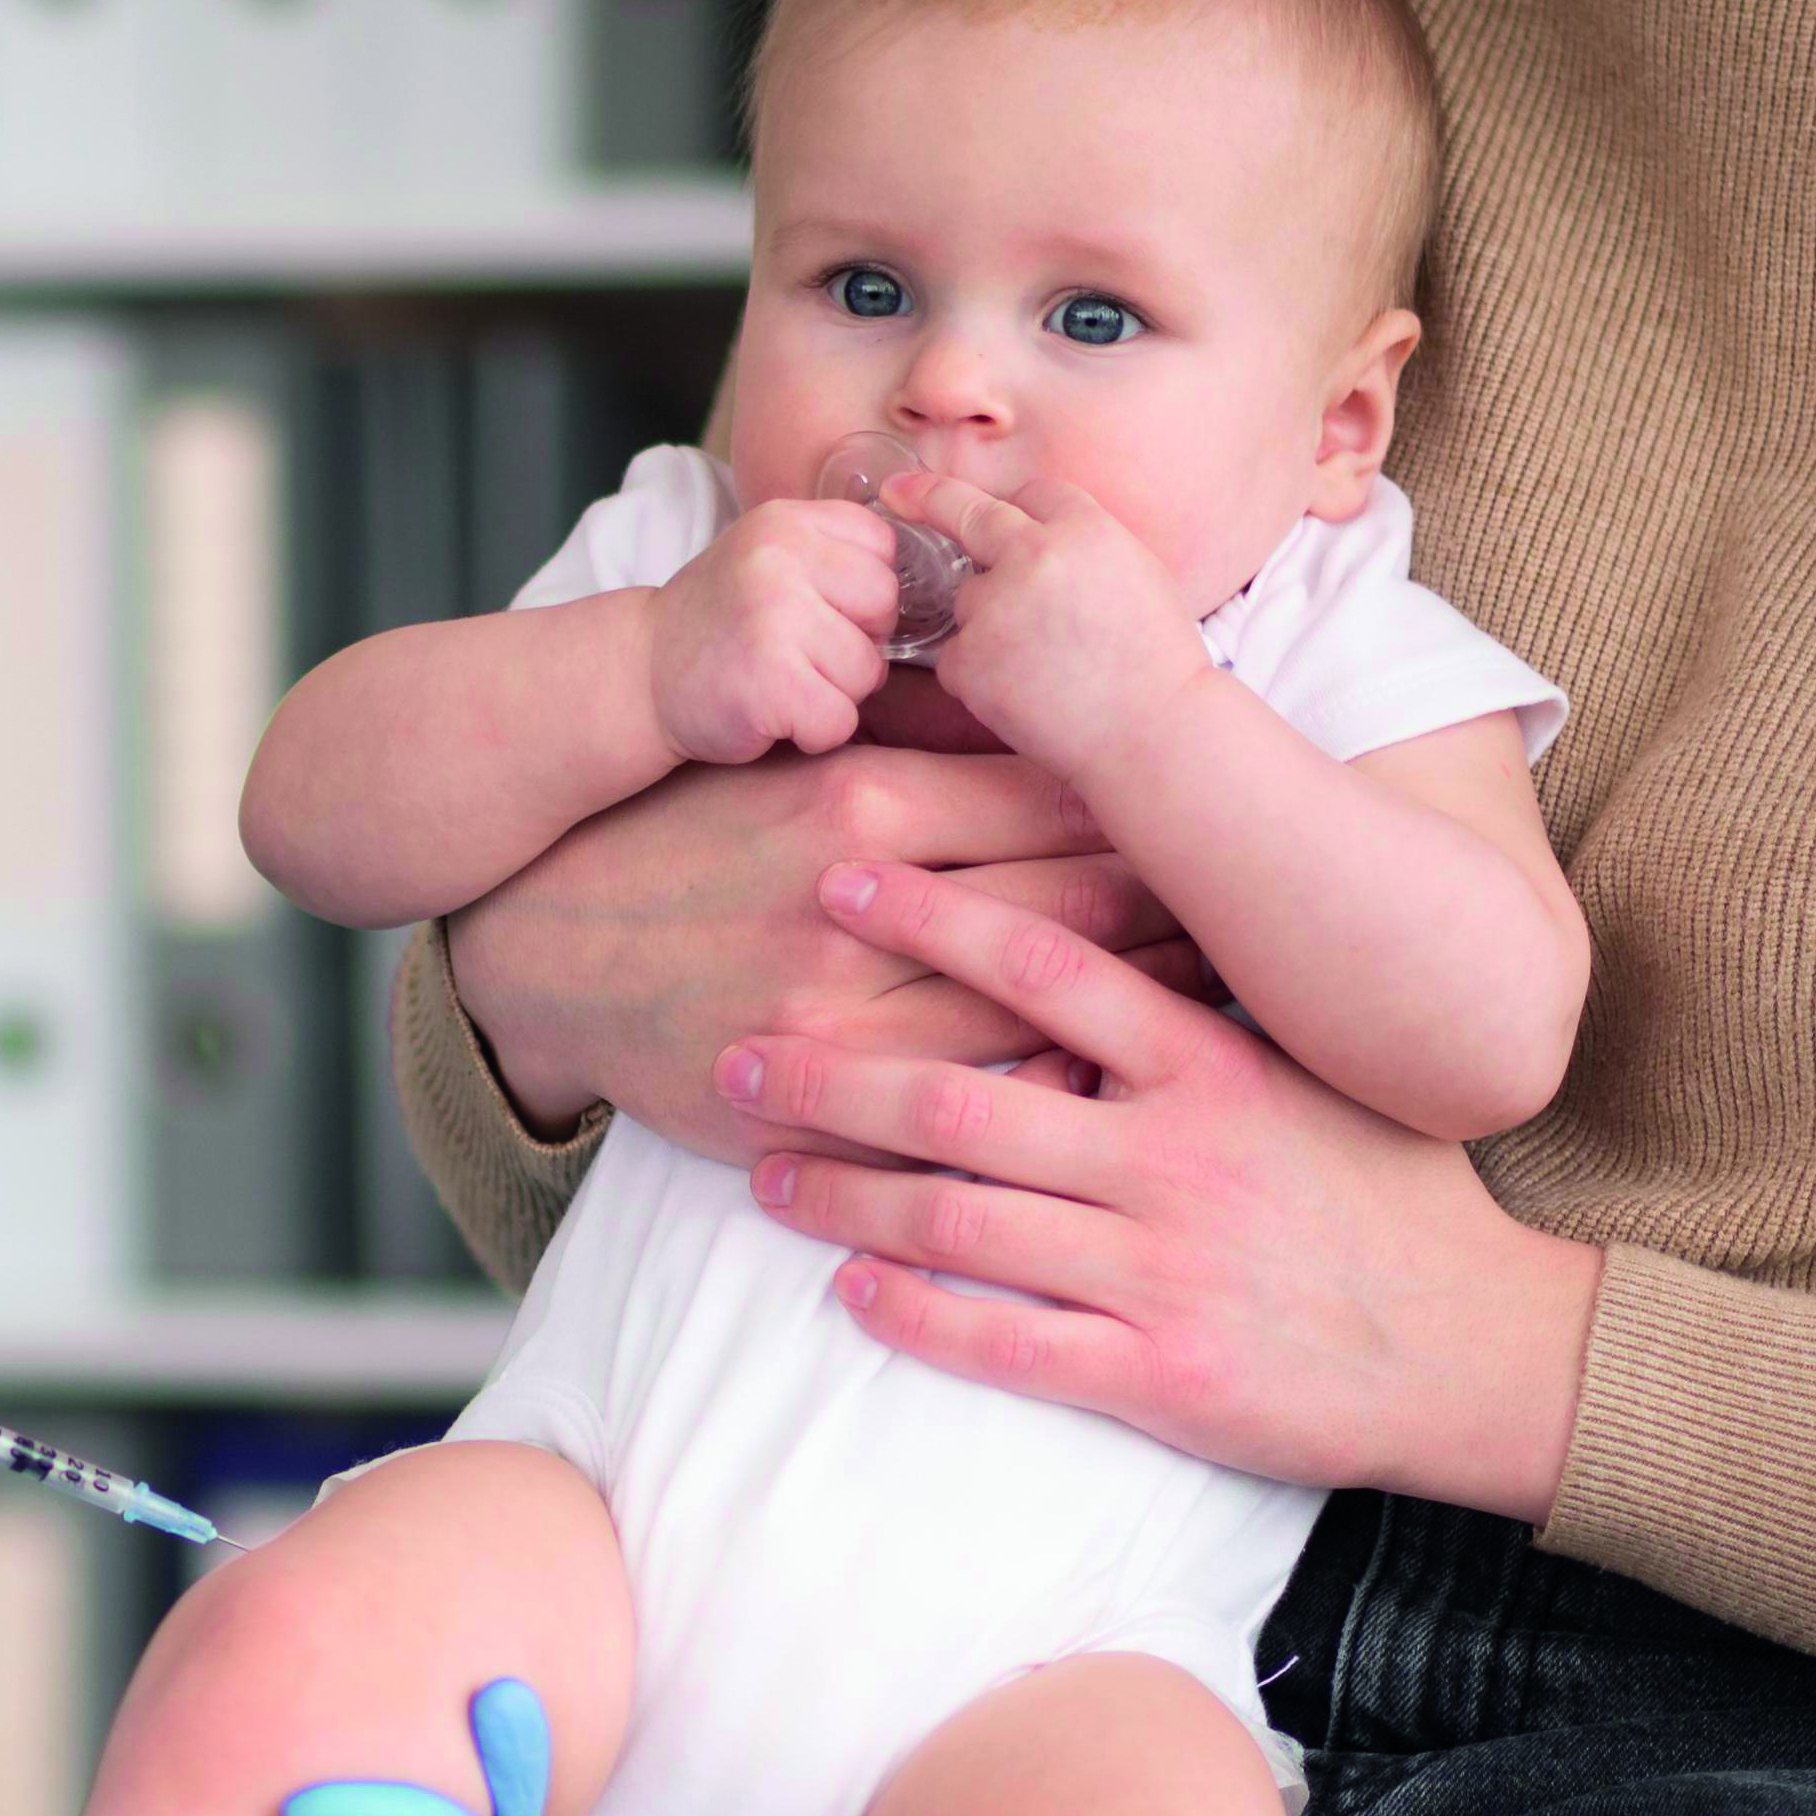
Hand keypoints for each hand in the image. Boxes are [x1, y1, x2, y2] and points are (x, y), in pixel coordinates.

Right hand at [442, 744, 1210, 1155]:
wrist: (534, 949)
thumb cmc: (682, 835)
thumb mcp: (788, 757)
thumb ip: (914, 739)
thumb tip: (1055, 716)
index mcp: (858, 801)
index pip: (1054, 797)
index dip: (1159, 809)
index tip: (1236, 816)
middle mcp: (853, 907)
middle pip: (1068, 903)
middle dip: (1183, 910)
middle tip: (1281, 916)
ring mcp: (830, 1015)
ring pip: (1032, 1012)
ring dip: (1144, 1008)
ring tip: (1238, 1002)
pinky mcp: (808, 1100)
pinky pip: (962, 1100)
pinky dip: (1050, 1090)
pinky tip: (1124, 1088)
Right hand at [641, 501, 929, 765]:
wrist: (638, 676)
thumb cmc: (719, 624)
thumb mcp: (770, 559)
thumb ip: (836, 556)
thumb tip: (938, 581)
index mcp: (787, 520)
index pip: (884, 550)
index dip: (862, 596)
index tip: (818, 613)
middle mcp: (778, 558)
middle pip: (885, 609)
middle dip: (856, 645)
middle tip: (798, 656)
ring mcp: (772, 617)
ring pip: (867, 671)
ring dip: (833, 694)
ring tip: (779, 684)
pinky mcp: (768, 682)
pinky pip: (838, 719)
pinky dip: (812, 733)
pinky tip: (771, 714)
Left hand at [723, 861, 1601, 1514]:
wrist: (1485, 1349)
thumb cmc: (1392, 1197)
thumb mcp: (1315, 1074)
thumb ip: (1209, 1010)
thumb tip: (1115, 909)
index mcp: (1209, 1065)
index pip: (1045, 964)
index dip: (931, 920)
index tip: (840, 881)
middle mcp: (1173, 1156)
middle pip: (959, 1096)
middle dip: (829, 1075)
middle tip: (732, 1051)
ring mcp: (1160, 1269)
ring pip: (957, 1222)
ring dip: (843, 1199)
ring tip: (762, 1176)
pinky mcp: (1158, 1376)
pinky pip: (1004, 1342)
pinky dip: (914, 1319)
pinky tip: (848, 1296)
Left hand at [887, 469, 1218, 768]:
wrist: (1152, 734)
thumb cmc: (1158, 664)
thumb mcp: (1141, 575)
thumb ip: (1084, 547)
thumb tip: (1039, 535)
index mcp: (1085, 528)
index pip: (1033, 493)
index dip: (1022, 510)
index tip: (980, 499)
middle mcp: (1034, 555)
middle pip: (970, 515)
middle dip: (930, 497)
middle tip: (899, 493)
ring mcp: (996, 605)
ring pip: (969, 599)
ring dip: (991, 623)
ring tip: (1046, 666)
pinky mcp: (969, 658)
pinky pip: (957, 656)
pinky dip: (979, 675)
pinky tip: (1024, 694)